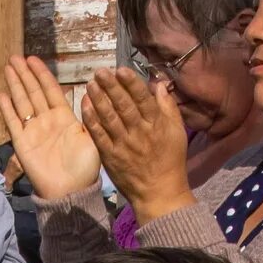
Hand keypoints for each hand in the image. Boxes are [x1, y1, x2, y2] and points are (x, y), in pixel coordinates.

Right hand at [0, 55, 103, 202]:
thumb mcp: (93, 139)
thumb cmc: (85, 168)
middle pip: (33, 92)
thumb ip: (89, 117)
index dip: (42, 74)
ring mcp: (33, 131)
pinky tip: (1, 94)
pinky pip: (13, 122)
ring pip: (22, 102)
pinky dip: (7, 108)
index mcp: (65, 118)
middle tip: (15, 57)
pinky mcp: (22, 143)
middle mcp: (47, 121)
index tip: (34, 59)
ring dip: (15, 85)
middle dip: (25, 74)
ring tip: (8, 67)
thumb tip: (90, 93)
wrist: (70, 191)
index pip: (51, 90)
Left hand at [79, 68, 192, 216]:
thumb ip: (168, 107)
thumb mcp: (177, 132)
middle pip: (123, 106)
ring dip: (98, 99)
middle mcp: (139, 133)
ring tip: (90, 84)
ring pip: (109, 118)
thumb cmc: (170, 160)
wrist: (159, 193)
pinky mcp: (111, 157)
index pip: (142, 99)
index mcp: (156, 125)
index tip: (121, 70)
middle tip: (100, 72)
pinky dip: (91, 120)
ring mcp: (123, 145)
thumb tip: (159, 84)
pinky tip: (85, 106)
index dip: (131, 84)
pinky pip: (99, 136)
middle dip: (111, 87)